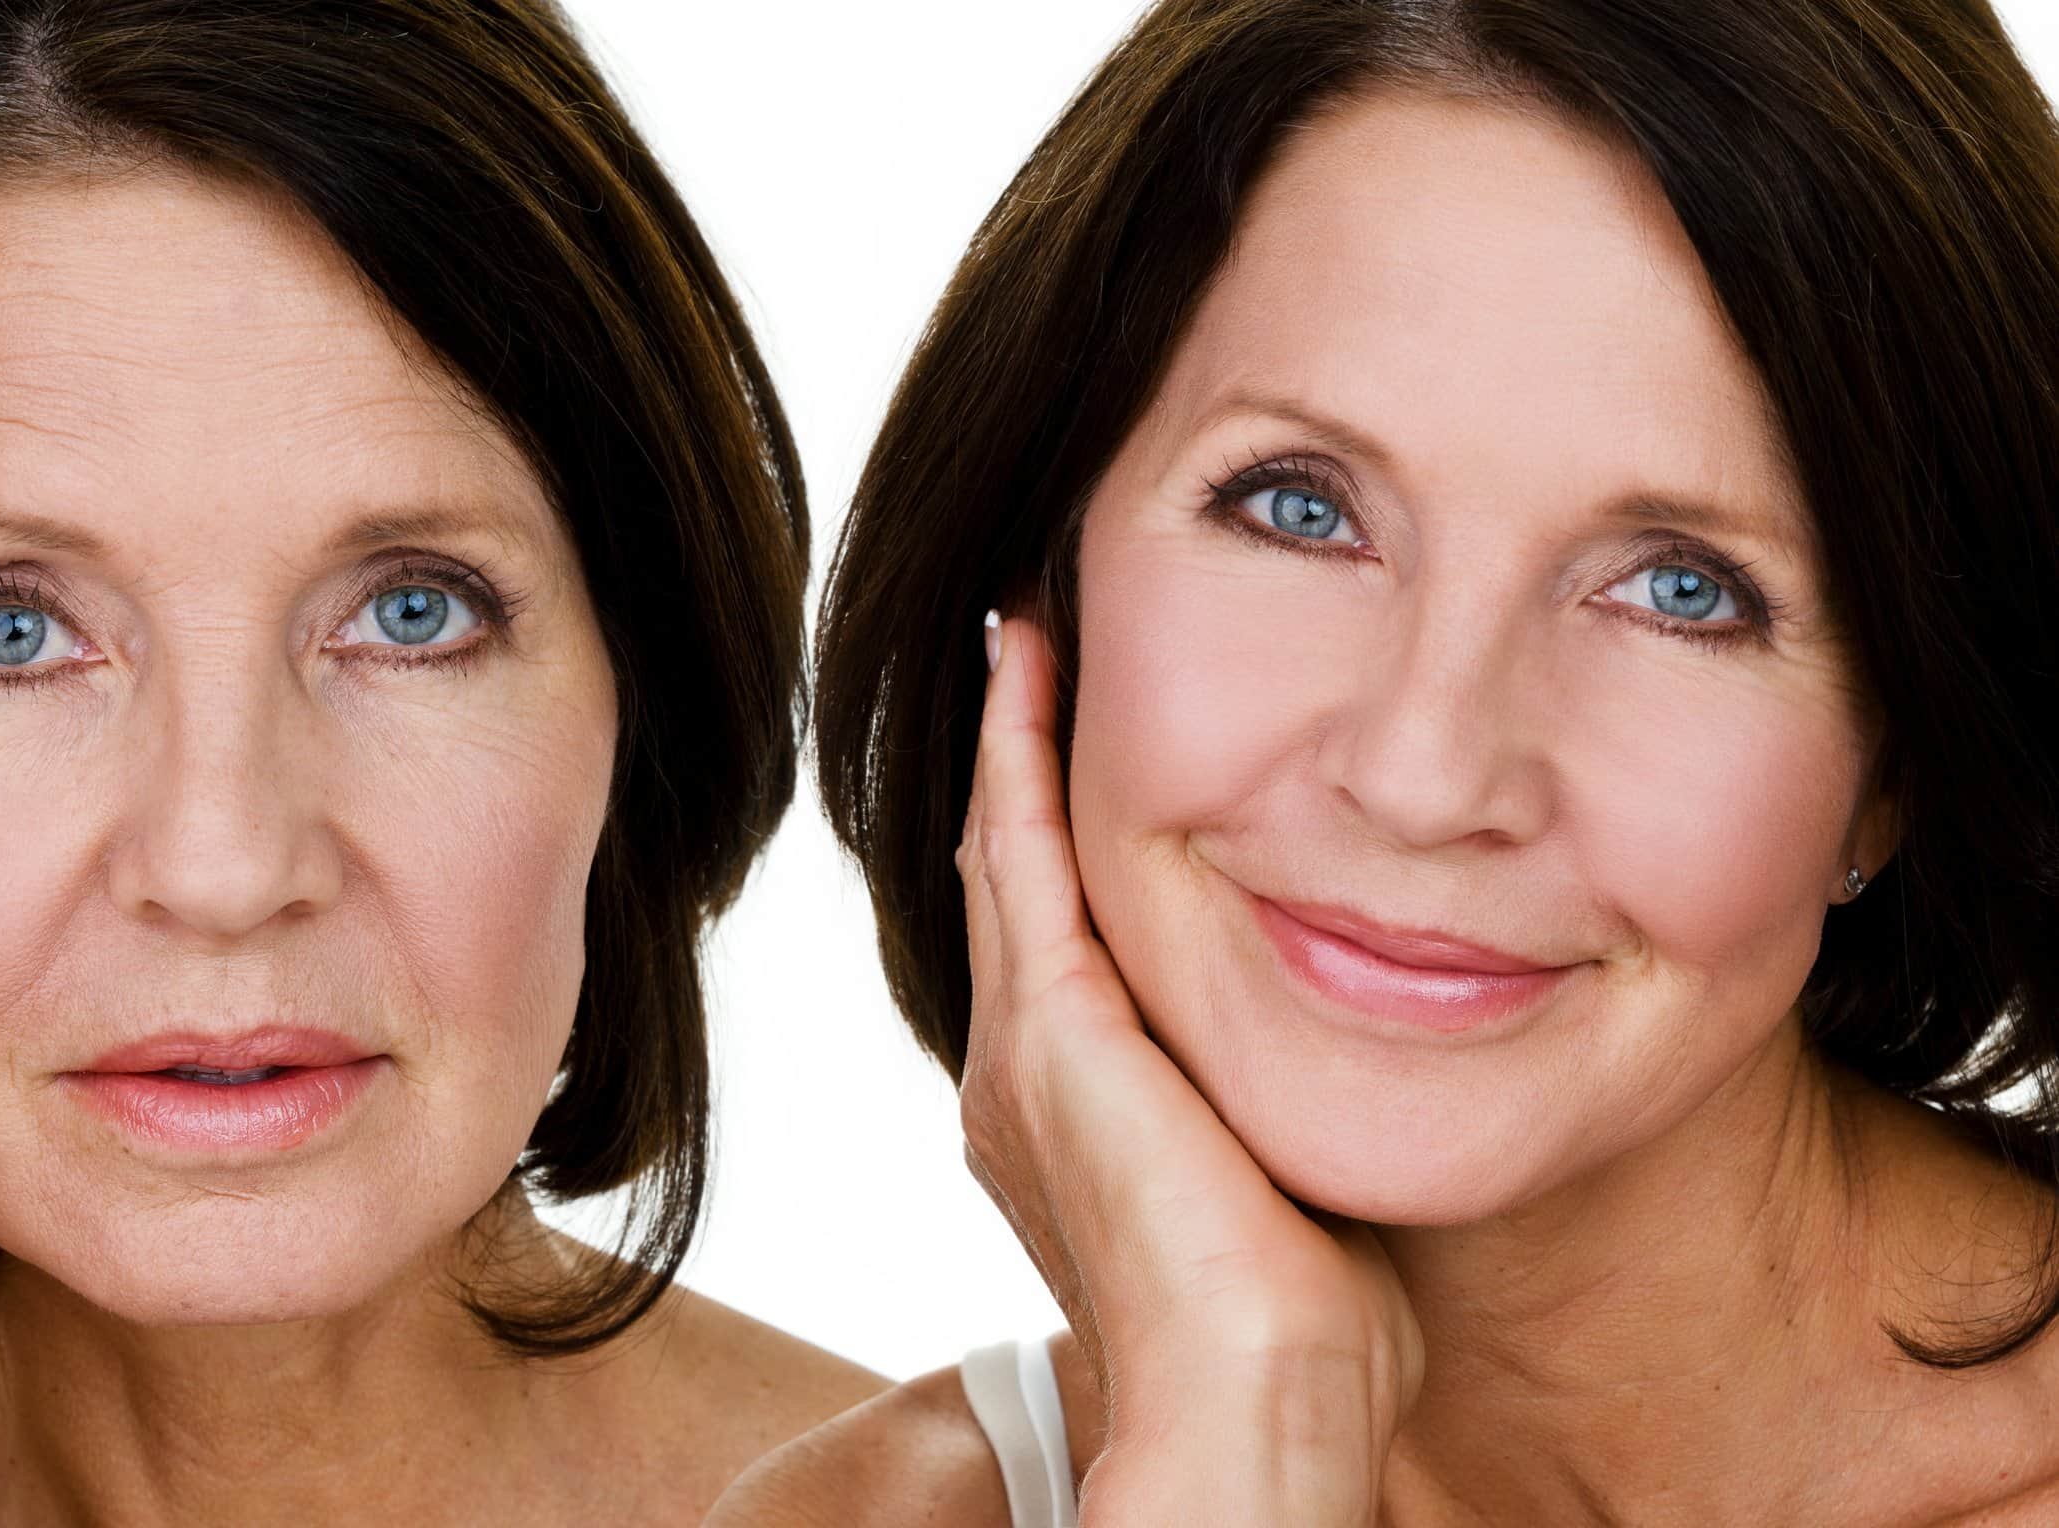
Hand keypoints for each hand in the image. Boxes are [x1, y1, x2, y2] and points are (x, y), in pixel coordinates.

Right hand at [954, 613, 1422, 1525]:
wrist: (1256, 1395)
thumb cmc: (1302, 1327)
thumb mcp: (1289, 1174)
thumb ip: (1289, 1098)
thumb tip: (1375, 1051)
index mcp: (1067, 1112)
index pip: (1054, 941)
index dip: (1058, 837)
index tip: (1091, 748)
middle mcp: (1020, 1070)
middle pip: (1009, 879)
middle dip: (1021, 764)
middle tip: (1035, 649)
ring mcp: (1021, 1046)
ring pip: (1003, 847)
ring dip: (1012, 734)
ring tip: (1024, 633)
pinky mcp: (1049, 1022)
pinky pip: (1020, 849)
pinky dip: (1018, 748)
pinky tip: (1024, 663)